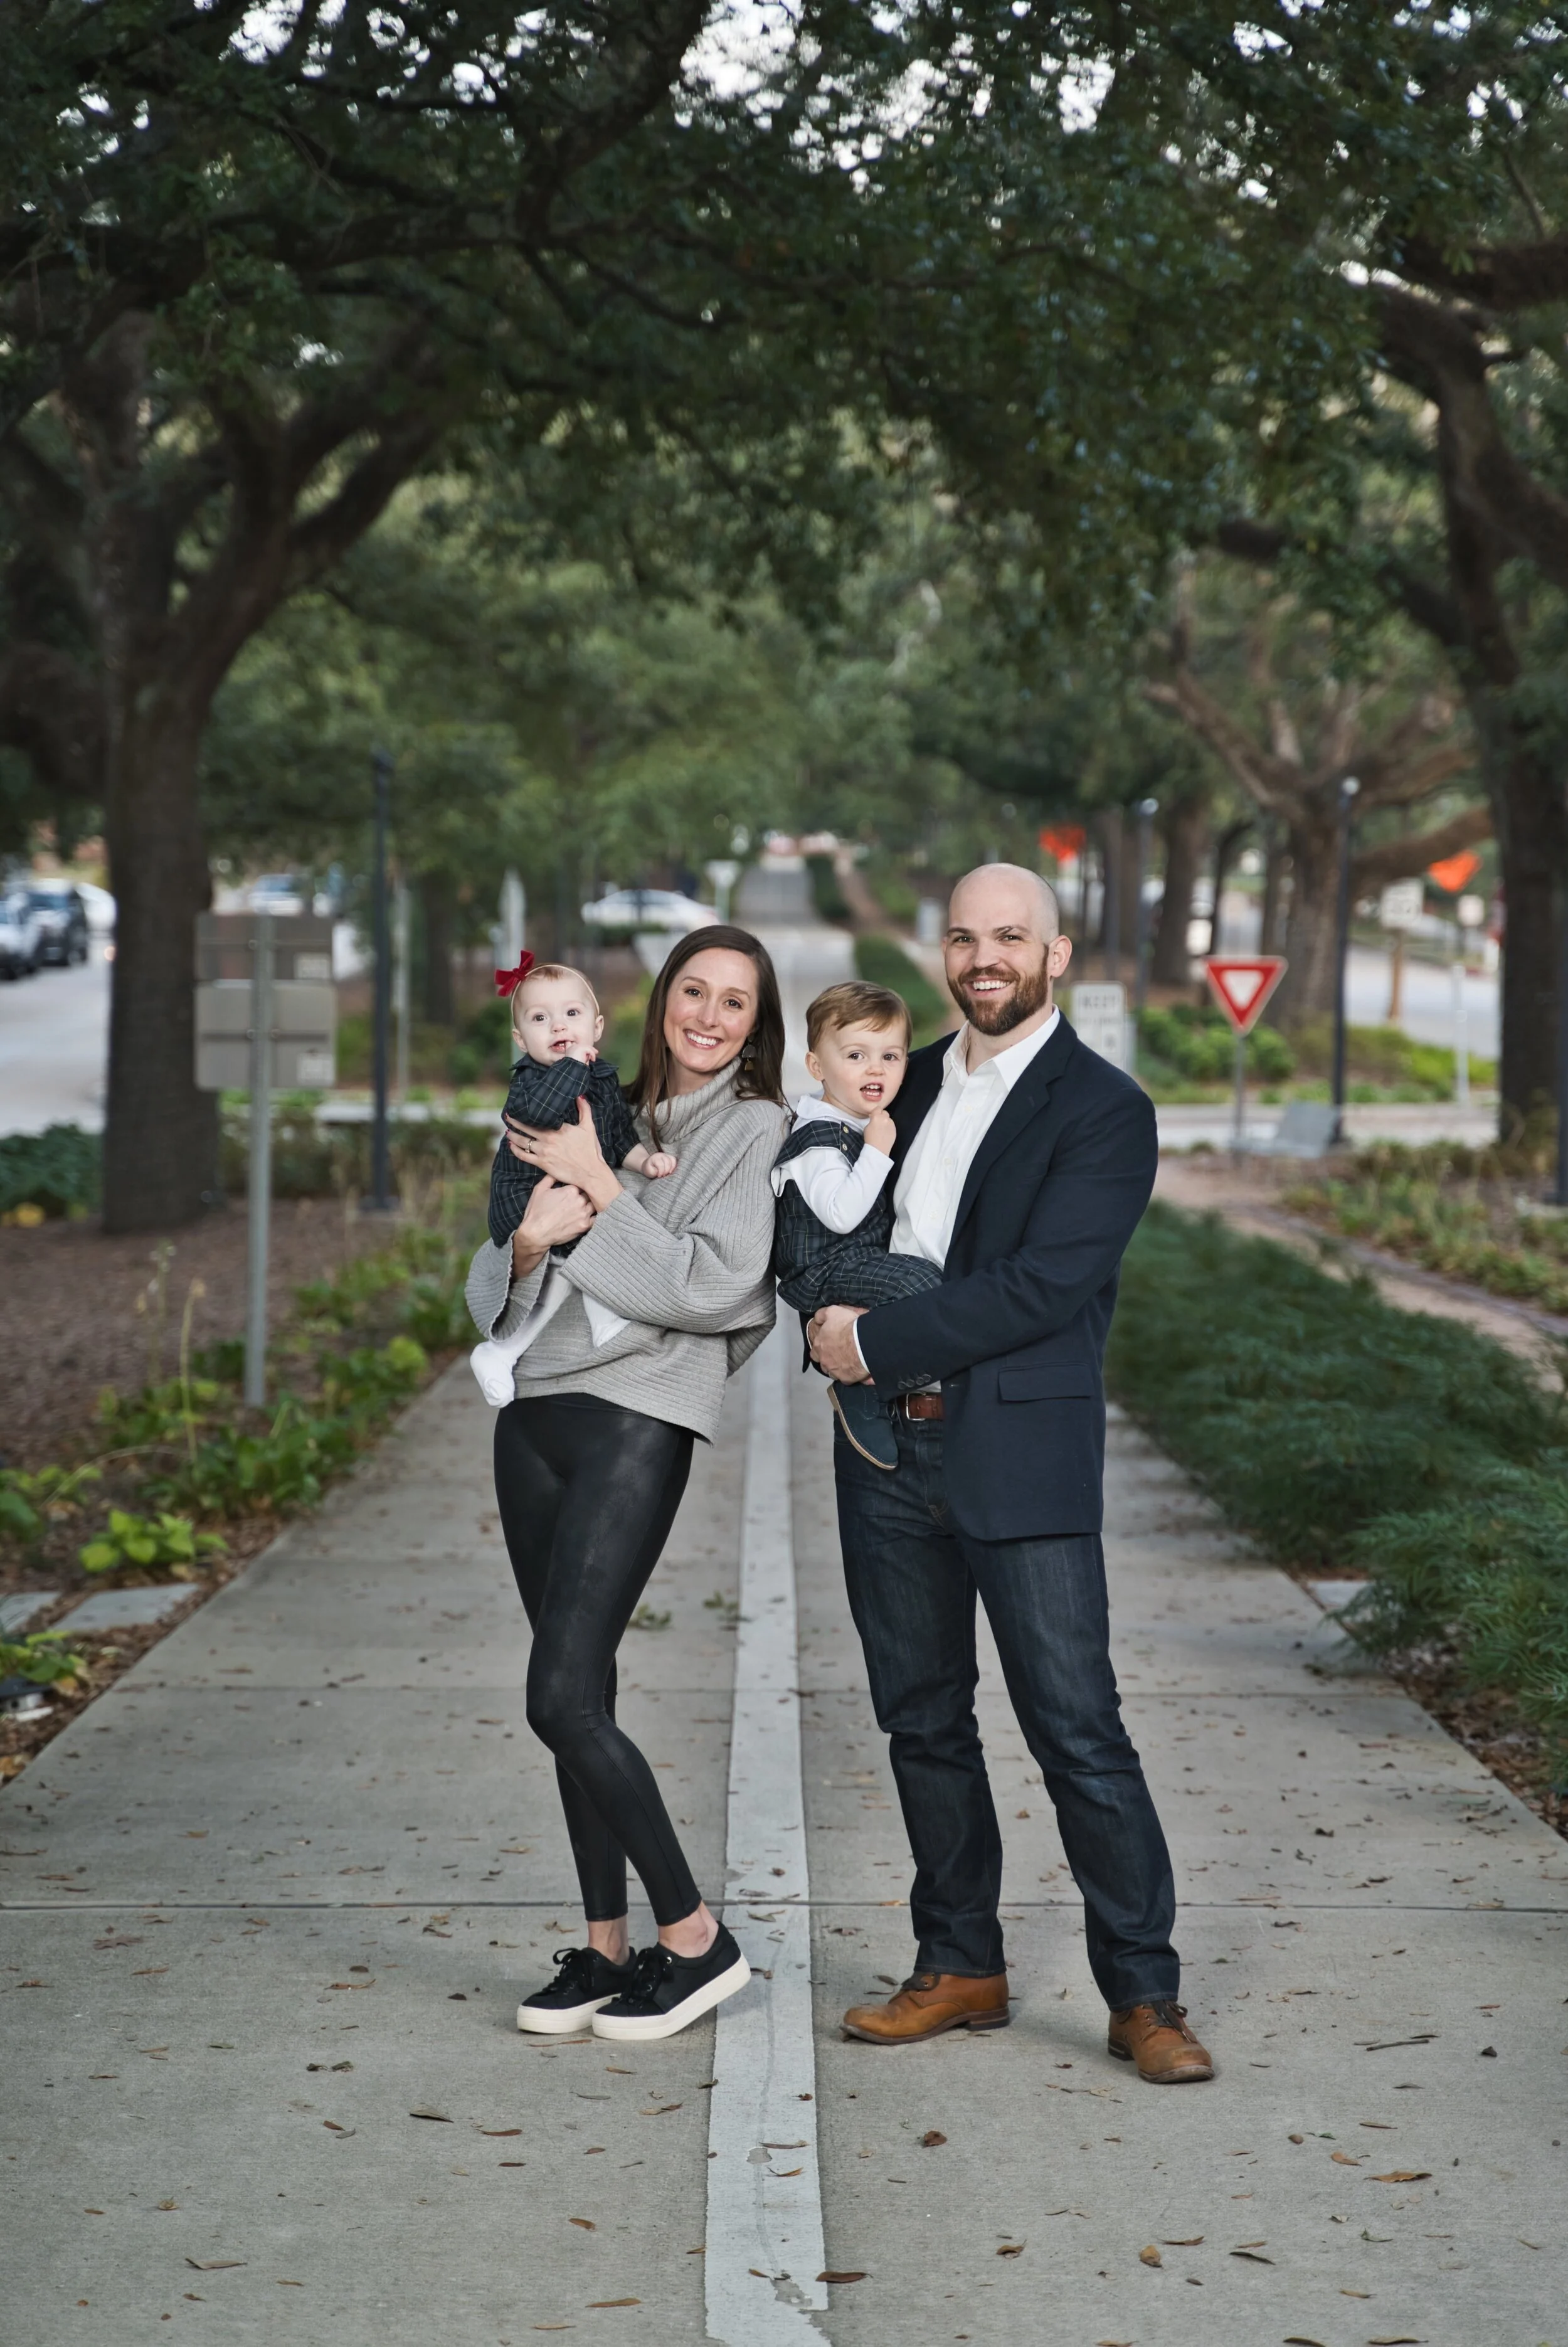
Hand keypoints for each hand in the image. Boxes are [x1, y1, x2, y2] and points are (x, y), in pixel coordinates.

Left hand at [507, 1096, 622, 1212]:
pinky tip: (511, 1146)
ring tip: (508, 1131)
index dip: (528, 1113)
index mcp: (559, 1128)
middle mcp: (549, 1139)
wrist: (591, 1172)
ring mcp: (544, 1152)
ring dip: (513, 1136)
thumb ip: (585, 1110)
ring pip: (523, 1142)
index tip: (521, 1108)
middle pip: (526, 1128)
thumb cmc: (590, 1151)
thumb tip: (580, 1096)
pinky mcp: (542, 1164)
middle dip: (515, 1122)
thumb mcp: (589, 1128)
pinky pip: (524, 1156)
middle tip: (508, 1117)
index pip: (539, 1118)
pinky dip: (515, 1150)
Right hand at [511, 1176, 594, 1275]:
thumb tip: (558, 1171)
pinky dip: (595, 1216)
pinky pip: (596, 1218)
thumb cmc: (536, 1212)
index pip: (582, 1183)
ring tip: (588, 1205)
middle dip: (587, 1194)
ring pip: (594, 1204)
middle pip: (590, 1193)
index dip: (581, 1184)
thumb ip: (550, 1177)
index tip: (579, 1187)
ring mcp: (584, 1213)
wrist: (536, 1234)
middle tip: (582, 1197)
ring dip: (592, 1204)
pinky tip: (592, 1215)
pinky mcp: (585, 1226)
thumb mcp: (539, 1189)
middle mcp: (580, 1200)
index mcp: (571, 1189)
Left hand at [641, 1151, 677, 1177]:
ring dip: (672, 1168)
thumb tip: (663, 1173)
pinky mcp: (670, 1157)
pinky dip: (674, 1166)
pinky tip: (671, 1171)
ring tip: (668, 1174)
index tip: (659, 1176)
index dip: (661, 1172)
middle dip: (666, 1171)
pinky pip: (675, 1160)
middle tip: (663, 1176)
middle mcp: (661, 1155)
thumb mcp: (649, 1171)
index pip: (661, 1165)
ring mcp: (666, 1155)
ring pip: (673, 1160)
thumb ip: (655, 1172)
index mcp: (655, 1158)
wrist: (648, 1165)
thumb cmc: (649, 1169)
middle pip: (668, 1162)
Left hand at [808, 1304, 870, 1382]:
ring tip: (849, 1362)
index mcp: (819, 1345)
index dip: (822, 1348)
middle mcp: (824, 1360)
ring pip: (833, 1372)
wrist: (864, 1341)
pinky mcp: (846, 1379)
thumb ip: (822, 1315)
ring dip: (839, 1368)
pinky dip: (851, 1375)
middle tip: (840, 1354)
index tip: (831, 1345)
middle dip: (829, 1360)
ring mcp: (834, 1371)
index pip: (815, 1350)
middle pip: (823, 1363)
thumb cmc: (849, 1326)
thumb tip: (817, 1319)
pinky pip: (847, 1379)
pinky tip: (858, 1370)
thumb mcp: (833, 1312)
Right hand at [863, 1108, 895, 1156]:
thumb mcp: (867, 1127)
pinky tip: (885, 1133)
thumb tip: (874, 1119)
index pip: (878, 1108)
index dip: (876, 1112)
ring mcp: (891, 1124)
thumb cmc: (870, 1139)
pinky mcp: (895, 1129)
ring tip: (882, 1129)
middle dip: (881, 1115)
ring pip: (889, 1119)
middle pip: (884, 1112)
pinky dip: (889, 1127)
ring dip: (885, 1121)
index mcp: (876, 1117)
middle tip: (878, 1121)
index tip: (874, 1114)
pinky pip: (891, 1125)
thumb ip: (872, 1120)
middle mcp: (885, 1119)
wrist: (878, 1149)